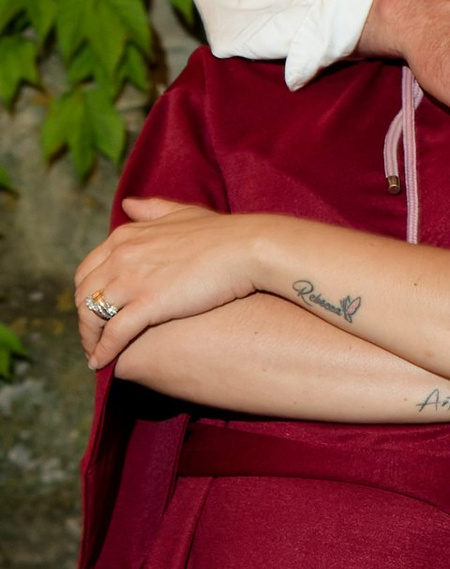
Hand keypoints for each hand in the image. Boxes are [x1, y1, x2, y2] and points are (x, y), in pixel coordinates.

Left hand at [76, 198, 264, 371]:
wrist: (247, 248)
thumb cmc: (222, 233)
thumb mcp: (181, 212)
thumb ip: (152, 209)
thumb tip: (128, 204)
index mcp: (125, 236)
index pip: (88, 269)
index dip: (87, 292)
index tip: (96, 308)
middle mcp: (120, 256)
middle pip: (84, 293)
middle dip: (84, 317)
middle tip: (93, 336)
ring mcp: (131, 280)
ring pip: (91, 315)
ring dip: (89, 338)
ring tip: (95, 354)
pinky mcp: (148, 304)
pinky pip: (114, 333)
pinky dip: (103, 350)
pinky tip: (102, 364)